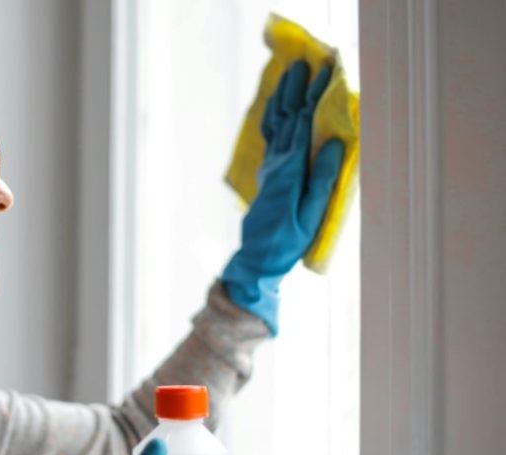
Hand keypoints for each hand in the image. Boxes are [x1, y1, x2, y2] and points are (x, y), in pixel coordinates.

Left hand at [221, 61, 344, 335]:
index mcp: (290, 169)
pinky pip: (270, 137)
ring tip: (289, 75)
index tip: (326, 71)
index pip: (304, 123)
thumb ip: (322, 178)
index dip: (315, 96)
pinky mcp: (268, 174)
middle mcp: (277, 163)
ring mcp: (270, 167)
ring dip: (283, 97)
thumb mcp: (312, 213)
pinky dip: (274, 116)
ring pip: (275, 124)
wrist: (257, 257)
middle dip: (297, 89)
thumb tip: (333, 142)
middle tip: (305, 62)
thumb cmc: (289, 240)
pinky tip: (276, 108)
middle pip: (287, 117)